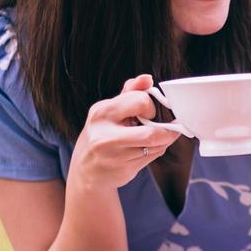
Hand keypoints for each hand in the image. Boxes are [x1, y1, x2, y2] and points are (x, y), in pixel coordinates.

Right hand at [67, 75, 180, 194]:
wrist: (85, 171)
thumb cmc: (100, 135)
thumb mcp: (108, 111)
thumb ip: (129, 92)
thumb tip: (147, 78)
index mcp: (101, 113)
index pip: (140, 101)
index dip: (150, 106)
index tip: (149, 111)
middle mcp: (105, 135)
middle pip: (151, 132)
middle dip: (165, 130)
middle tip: (162, 127)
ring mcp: (114, 155)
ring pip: (156, 146)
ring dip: (162, 141)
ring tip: (153, 138)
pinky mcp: (123, 170)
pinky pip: (152, 157)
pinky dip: (155, 150)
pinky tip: (145, 149)